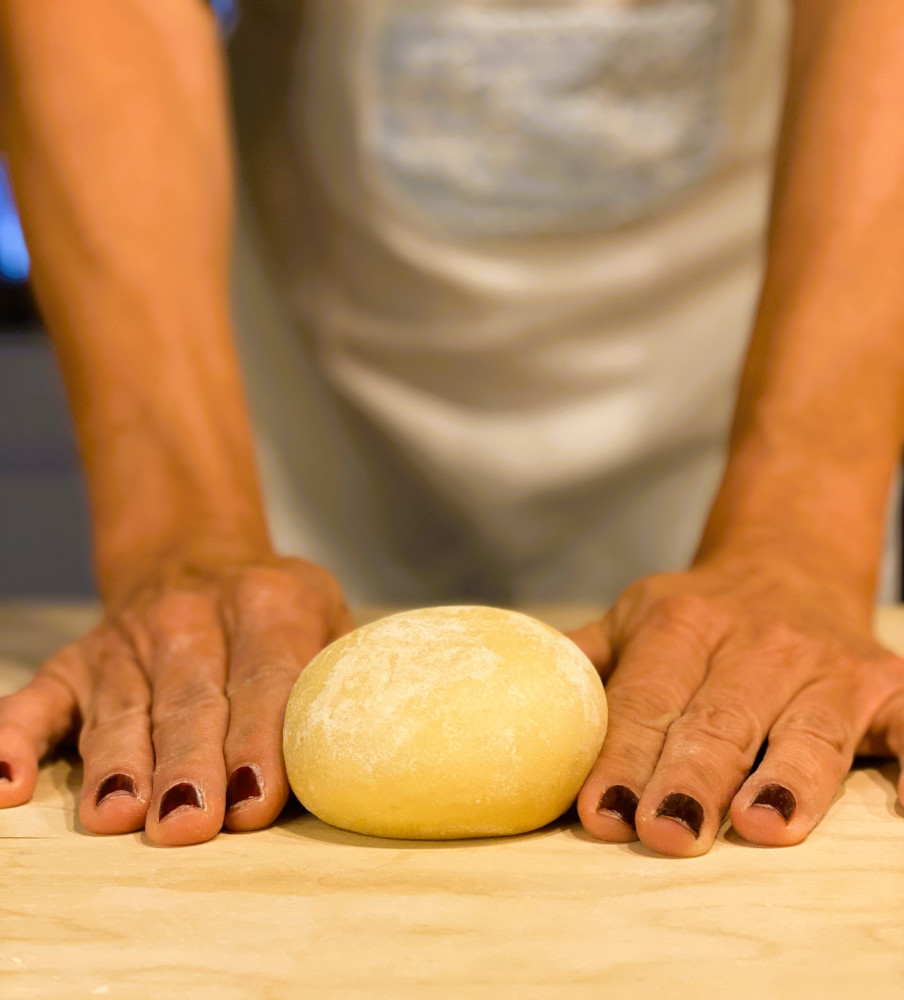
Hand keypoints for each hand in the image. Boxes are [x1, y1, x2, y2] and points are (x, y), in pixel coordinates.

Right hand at [0, 551, 352, 845]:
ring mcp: (127, 641)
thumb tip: (357, 755)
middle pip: (191, 700)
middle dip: (190, 764)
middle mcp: (192, 618)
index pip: (266, 679)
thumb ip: (338, 678)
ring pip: (122, 709)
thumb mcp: (326, 618)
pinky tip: (4, 782)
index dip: (259, 741)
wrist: (197, 556)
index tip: (256, 800)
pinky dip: (13, 737)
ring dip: (118, 763)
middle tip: (189, 824)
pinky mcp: (75, 662)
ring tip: (118, 814)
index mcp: (269, 605)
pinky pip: (36, 702)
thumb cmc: (276, 613)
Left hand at [568, 559, 903, 856]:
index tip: (599, 812)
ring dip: (788, 779)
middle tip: (666, 833)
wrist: (785, 565)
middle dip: (692, 777)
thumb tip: (511, 701)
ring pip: (806, 729)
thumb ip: (584, 662)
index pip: (646, 701)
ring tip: (760, 825)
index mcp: (680, 625)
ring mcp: (827, 663)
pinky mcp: (888, 683)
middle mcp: (757, 641)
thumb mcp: (632, 619)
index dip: (622, 757)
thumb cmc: (696, 616)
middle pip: (719, 719)